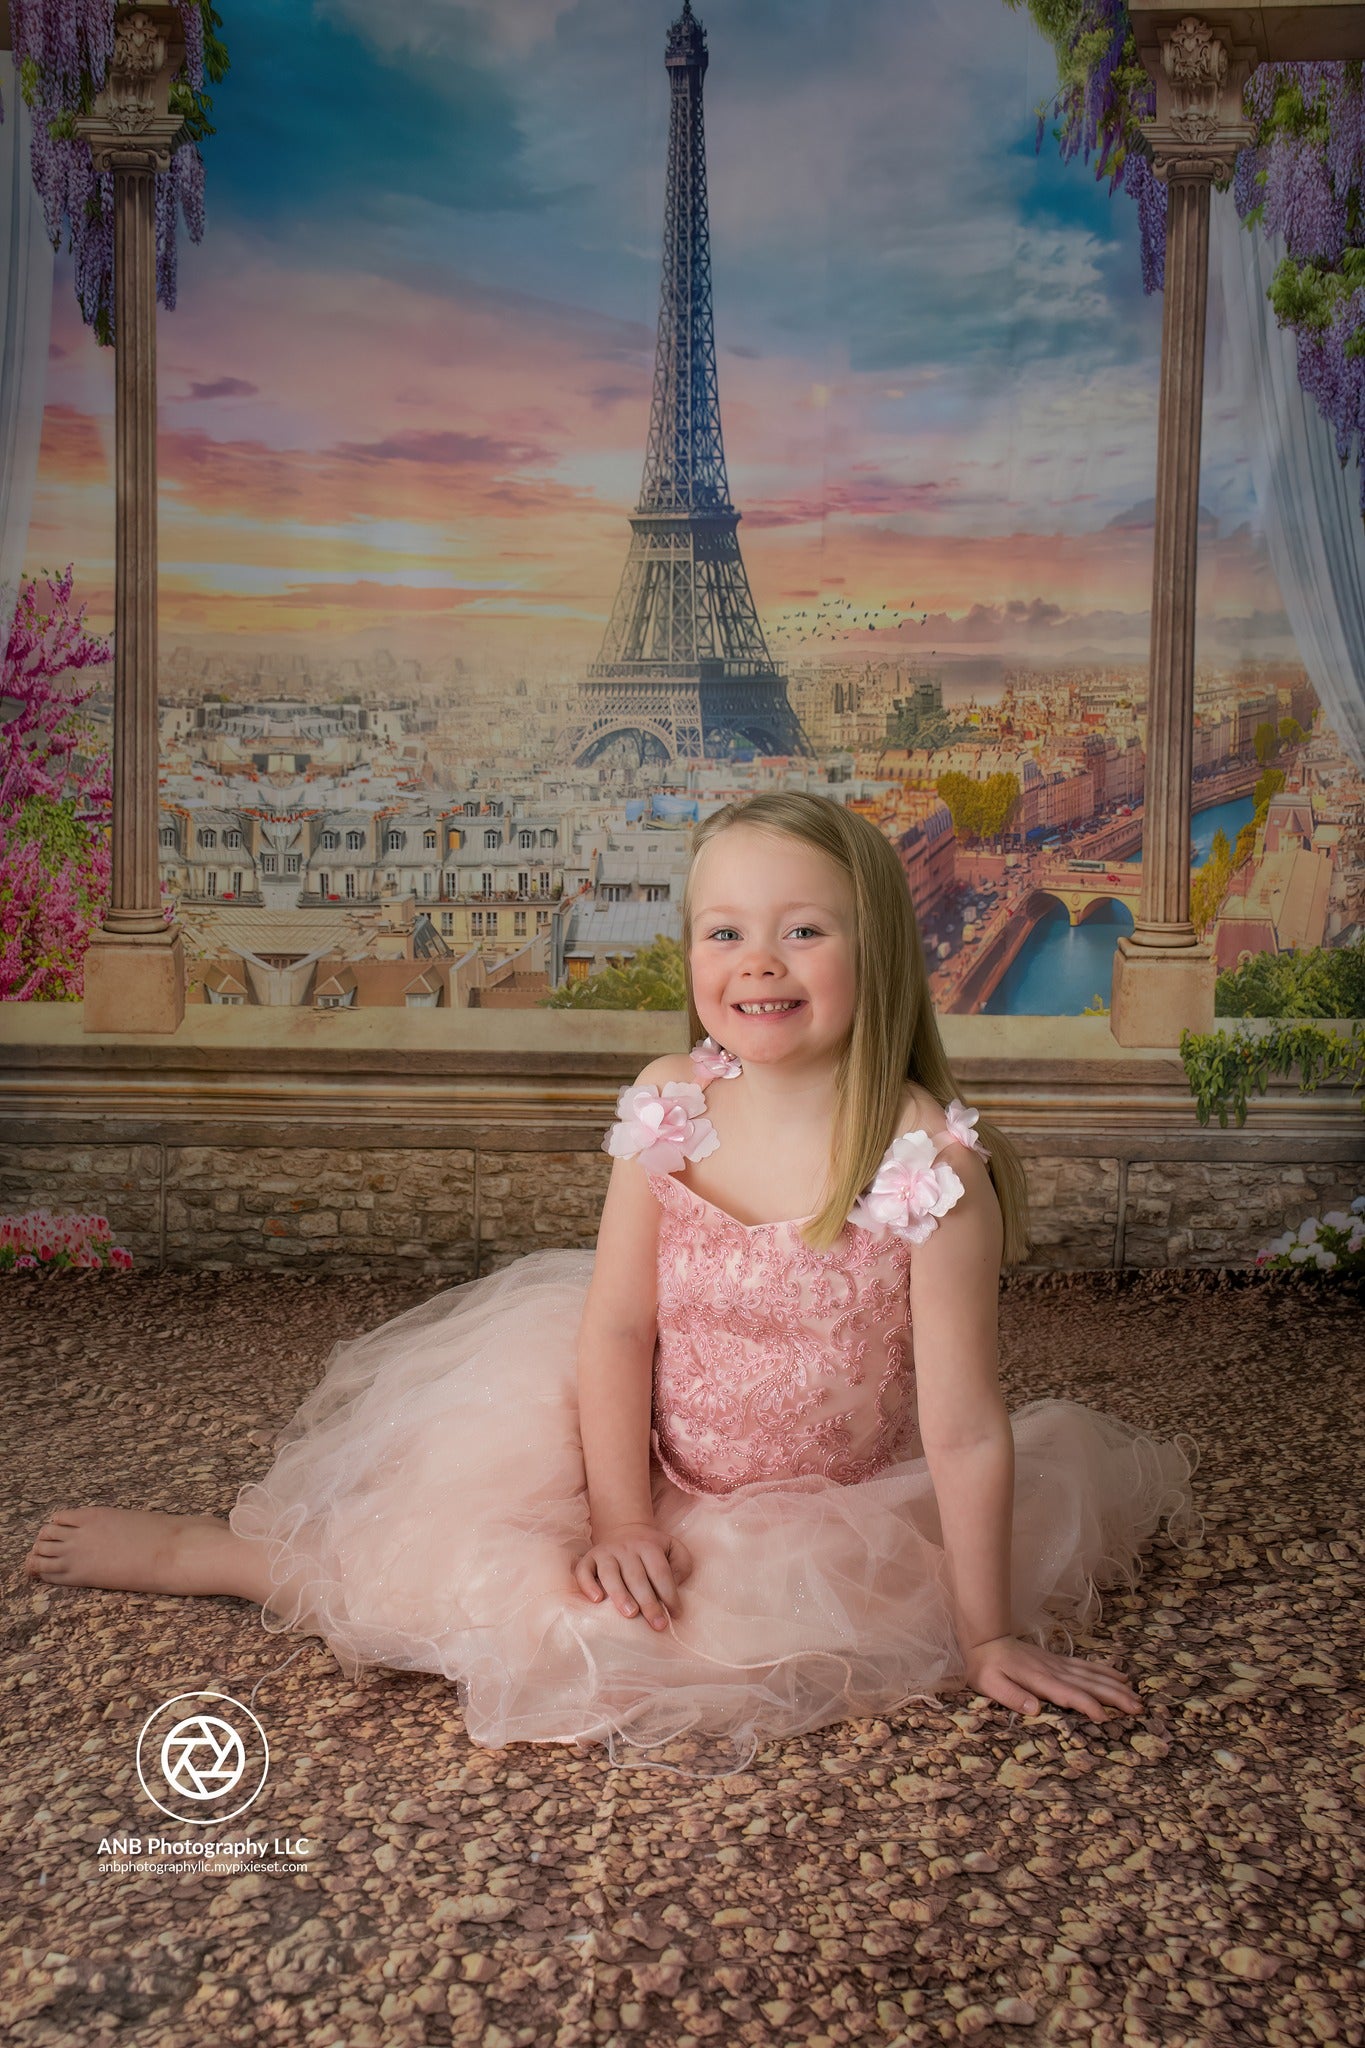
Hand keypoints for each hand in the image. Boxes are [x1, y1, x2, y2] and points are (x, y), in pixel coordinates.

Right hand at [572, 1520, 692, 1629]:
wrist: (625, 1529)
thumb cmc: (652, 1550)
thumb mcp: (674, 1550)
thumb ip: (681, 1566)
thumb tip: (675, 1586)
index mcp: (649, 1547)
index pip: (660, 1572)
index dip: (669, 1594)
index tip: (676, 1615)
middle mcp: (626, 1548)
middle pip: (637, 1577)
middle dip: (648, 1602)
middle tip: (657, 1624)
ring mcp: (606, 1553)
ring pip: (610, 1574)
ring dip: (620, 1594)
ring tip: (630, 1614)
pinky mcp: (589, 1558)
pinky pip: (584, 1571)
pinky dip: (588, 1585)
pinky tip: (597, 1600)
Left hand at [963, 1633, 1141, 1722]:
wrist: (985, 1639)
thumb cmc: (986, 1668)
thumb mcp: (991, 1685)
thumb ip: (1012, 1696)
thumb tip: (1035, 1708)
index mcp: (1039, 1679)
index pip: (1069, 1693)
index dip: (1088, 1705)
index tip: (1106, 1718)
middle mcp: (1054, 1670)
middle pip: (1089, 1683)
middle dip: (1114, 1696)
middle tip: (1138, 1708)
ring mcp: (1058, 1663)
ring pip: (1092, 1674)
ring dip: (1115, 1685)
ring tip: (1136, 1696)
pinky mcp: (1058, 1660)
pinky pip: (1086, 1666)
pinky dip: (1105, 1671)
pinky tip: (1119, 1676)